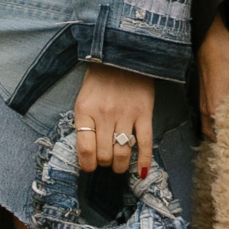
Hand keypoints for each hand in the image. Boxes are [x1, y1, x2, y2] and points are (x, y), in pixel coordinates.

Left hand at [74, 63, 154, 177]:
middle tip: (106, 160)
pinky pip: (145, 143)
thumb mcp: (83, 99)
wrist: (122, 56)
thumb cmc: (100, 79)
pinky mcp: (144, 113)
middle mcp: (104, 115)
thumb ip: (85, 123)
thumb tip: (88, 152)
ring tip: (119, 165)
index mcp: (85, 111)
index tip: (90, 166)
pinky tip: (141, 171)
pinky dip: (143, 160)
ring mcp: (125, 115)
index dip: (87, 164)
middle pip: (104, 154)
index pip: (84, 149)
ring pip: (122, 153)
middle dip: (104, 163)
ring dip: (119, 165)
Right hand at [196, 12, 228, 138]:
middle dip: (227, 141)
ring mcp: (203, 101)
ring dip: (221, 130)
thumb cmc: (228, 57)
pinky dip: (218, 120)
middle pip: (214, 134)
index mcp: (215, 110)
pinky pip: (209, 115)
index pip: (223, 138)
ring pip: (210, 125)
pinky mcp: (204, 93)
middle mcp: (205, 110)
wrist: (211, 38)